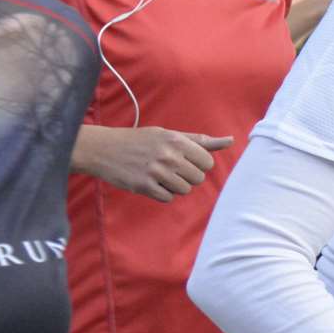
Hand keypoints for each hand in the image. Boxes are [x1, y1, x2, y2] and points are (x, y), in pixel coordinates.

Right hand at [74, 125, 232, 202]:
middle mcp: (168, 156)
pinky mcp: (144, 186)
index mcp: (176, 141)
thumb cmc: (141, 141)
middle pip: (198, 178)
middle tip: (170, 169)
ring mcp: (156, 172)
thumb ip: (200, 141)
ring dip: (175, 186)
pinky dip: (162, 193)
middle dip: (187, 176)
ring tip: (160, 175)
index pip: (207, 162)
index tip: (184, 160)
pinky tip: (151, 183)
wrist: (103, 149)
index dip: (198, 165)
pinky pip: (168, 198)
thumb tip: (230, 141)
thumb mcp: (169, 135)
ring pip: (184, 190)